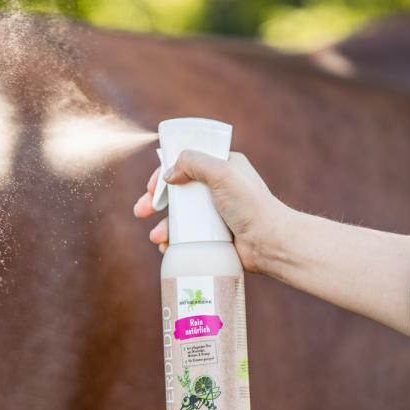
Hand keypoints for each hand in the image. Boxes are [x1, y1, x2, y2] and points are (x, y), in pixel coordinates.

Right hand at [132, 150, 292, 272]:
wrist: (269, 243)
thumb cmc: (251, 206)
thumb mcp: (222, 172)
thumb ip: (193, 162)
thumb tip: (170, 174)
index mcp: (222, 167)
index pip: (186, 163)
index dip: (165, 173)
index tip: (152, 187)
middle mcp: (217, 188)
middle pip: (177, 191)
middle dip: (155, 201)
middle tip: (140, 211)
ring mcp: (214, 213)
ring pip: (178, 216)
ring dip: (163, 225)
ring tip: (158, 238)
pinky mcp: (212, 236)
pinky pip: (186, 236)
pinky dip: (173, 241)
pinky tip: (167, 247)